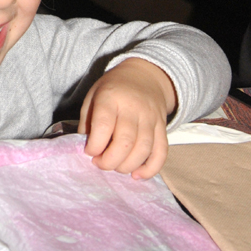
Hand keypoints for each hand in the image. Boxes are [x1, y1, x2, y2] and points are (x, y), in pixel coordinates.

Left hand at [77, 58, 176, 178]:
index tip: (89, 151)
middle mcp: (133, 107)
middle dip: (109, 161)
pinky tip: (137, 175)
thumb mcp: (93, 97)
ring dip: (127, 166)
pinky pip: (161, 152)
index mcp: (111, 97)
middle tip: (100, 163)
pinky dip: (151, 169)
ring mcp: (151, 118)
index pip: (103, 126)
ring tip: (115, 167)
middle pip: (125, 142)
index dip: (94, 146)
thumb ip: (88, 123)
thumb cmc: (113, 89)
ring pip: (143, 149)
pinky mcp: (163, 127)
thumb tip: (88, 150)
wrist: (144, 76)